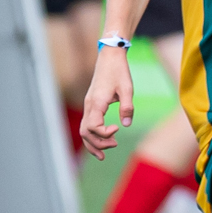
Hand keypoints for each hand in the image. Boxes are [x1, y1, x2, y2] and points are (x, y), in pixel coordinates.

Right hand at [80, 46, 133, 160]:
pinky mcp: (91, 105)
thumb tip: (126, 125)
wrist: (110, 57)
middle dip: (98, 144)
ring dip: (93, 143)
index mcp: (96, 103)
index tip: (117, 129)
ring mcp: (88, 106)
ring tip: (103, 155)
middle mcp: (89, 106)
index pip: (93, 127)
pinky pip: (87, 124)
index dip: (104, 133)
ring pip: (83, 131)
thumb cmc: (119, 71)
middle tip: (115, 145)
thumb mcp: (127, 89)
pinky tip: (103, 141)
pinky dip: (92, 136)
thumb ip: (127, 107)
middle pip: (85, 133)